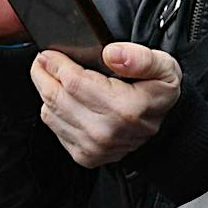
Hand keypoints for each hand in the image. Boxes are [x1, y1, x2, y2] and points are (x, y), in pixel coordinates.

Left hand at [30, 42, 180, 168]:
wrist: (164, 128)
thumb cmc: (158, 95)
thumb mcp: (164, 67)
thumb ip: (140, 57)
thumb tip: (112, 54)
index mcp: (125, 108)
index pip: (73, 81)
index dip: (56, 62)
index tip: (50, 52)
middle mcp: (106, 131)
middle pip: (55, 96)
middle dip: (43, 74)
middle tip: (44, 61)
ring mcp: (94, 146)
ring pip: (49, 112)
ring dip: (46, 91)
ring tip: (54, 78)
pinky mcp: (84, 155)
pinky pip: (53, 126)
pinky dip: (53, 110)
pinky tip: (66, 100)